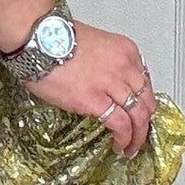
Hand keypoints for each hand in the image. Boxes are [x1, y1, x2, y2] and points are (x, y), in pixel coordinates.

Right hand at [22, 18, 154, 158]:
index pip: (145, 82)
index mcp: (125, 51)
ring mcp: (111, 84)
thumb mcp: (94, 44)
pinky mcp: (95, 100)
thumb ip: (105, 63)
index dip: (143, 102)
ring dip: (137, 135)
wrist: (37, 39)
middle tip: (140, 133)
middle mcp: (124, 67)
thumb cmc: (55, 38)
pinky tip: (119, 145)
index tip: (139, 112)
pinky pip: (120, 124)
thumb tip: (103, 82)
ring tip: (131, 146)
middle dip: (145, 122)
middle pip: (147, 101)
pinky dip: (124, 138)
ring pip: (138, 116)